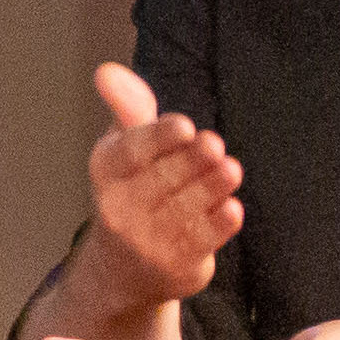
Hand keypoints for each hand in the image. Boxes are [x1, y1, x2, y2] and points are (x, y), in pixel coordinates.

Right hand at [82, 63, 243, 304]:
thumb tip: (107, 70)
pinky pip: (201, 241)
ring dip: (211, 187)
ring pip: (184, 209)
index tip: (184, 126)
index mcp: (106, 171)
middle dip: (191, 161)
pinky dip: (219, 224)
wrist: (125, 269)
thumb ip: (128, 107)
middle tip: (215, 145)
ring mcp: (146, 241)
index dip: (157, 139)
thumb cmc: (134, 192)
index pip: (130, 152)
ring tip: (230, 169)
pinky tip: (232, 209)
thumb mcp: (126, 148)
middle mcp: (119, 208)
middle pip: (161, 179)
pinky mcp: (175, 266)